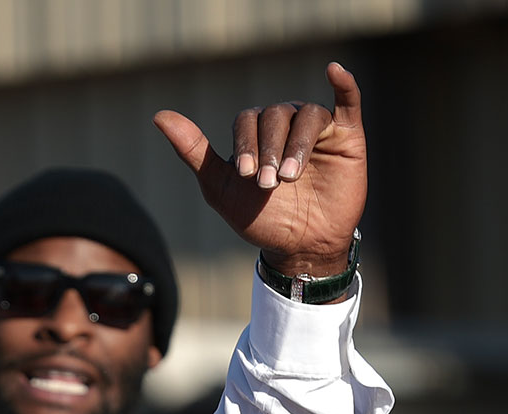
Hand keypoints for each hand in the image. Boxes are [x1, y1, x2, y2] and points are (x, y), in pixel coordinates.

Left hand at [154, 62, 366, 280]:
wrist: (300, 248)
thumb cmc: (261, 218)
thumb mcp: (221, 187)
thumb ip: (194, 151)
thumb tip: (159, 115)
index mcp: (257, 132)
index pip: (247, 120)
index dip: (245, 144)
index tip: (245, 175)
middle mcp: (286, 124)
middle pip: (276, 115)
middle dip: (269, 149)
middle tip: (269, 183)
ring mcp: (318, 128)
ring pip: (307, 115)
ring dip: (295, 144)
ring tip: (290, 178)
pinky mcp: (347, 136)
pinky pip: (348, 102)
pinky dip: (344, 85)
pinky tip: (335, 71)